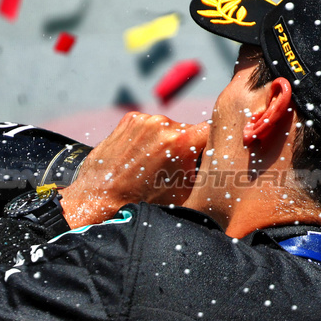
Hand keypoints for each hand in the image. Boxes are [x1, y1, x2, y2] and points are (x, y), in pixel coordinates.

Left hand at [60, 112, 208, 228]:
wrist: (101, 197)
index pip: (210, 130)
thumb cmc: (144, 201)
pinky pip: (149, 125)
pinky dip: (147, 138)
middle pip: (188, 131)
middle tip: (173, 168)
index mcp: (181, 141)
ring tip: (151, 164)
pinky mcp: (129, 119)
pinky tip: (138, 157)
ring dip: (165, 142)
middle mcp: (163, 124)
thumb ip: (203, 172)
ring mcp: (144, 120)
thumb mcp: (184, 192)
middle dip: (185, 146)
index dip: (211, 142)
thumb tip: (219, 164)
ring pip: (167, 128)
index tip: (207, 152)